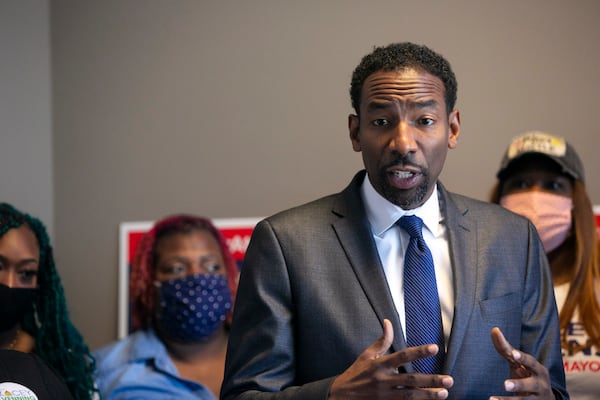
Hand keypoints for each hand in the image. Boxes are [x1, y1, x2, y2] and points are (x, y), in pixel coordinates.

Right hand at [328, 319, 453, 398]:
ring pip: (410, 396)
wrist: (341, 396)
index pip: (402, 356)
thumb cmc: (356, 373)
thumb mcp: (367, 355)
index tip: (434, 348)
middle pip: (411, 379)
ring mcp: (385, 395)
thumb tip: (388, 322)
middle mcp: (384, 380)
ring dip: (428, 395)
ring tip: (444, 393)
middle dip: (431, 380)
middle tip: (449, 379)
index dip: (419, 352)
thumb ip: (382, 340)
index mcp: (380, 364)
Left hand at [489, 327, 553, 398]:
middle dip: (519, 384)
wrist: (545, 399)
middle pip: (531, 384)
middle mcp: (540, 384)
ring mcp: (536, 397)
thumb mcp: (520, 363)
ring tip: (492, 399)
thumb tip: (494, 329)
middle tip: (505, 384)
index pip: (530, 362)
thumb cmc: (529, 375)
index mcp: (538, 369)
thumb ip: (507, 349)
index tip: (513, 354)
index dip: (522, 358)